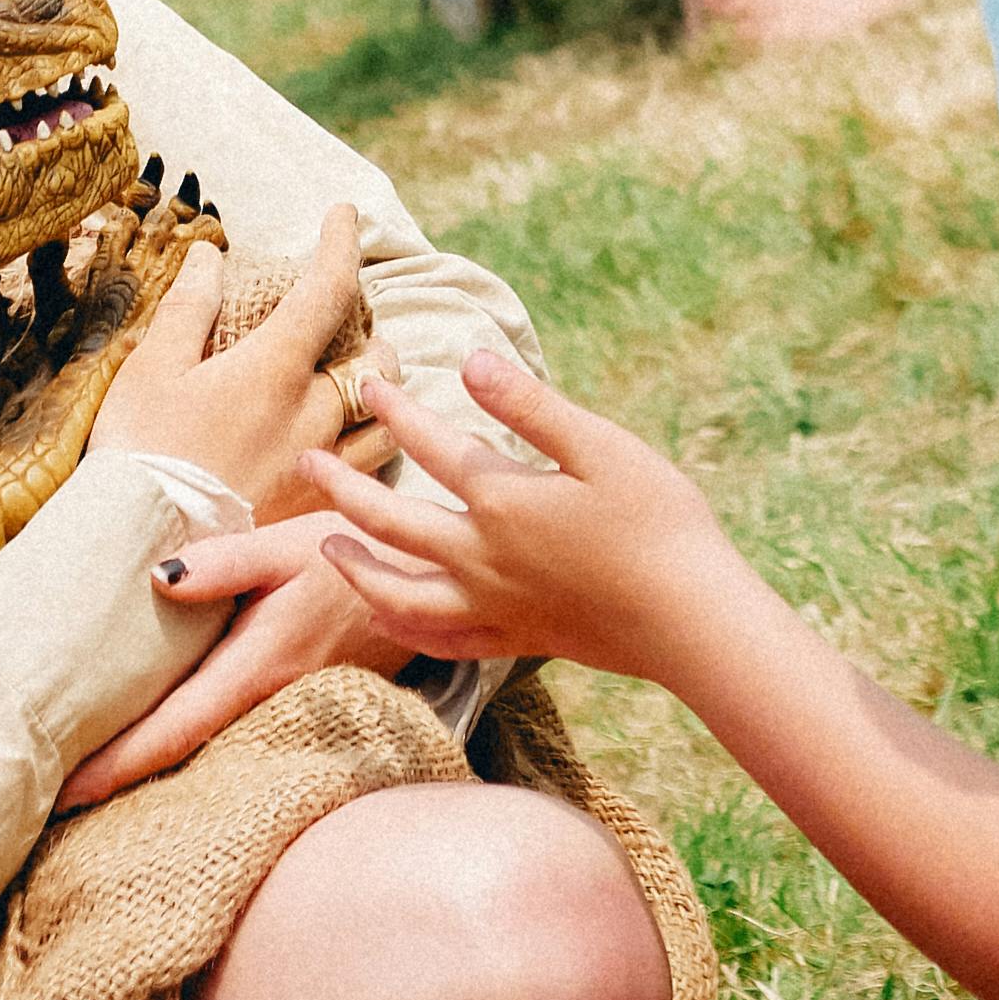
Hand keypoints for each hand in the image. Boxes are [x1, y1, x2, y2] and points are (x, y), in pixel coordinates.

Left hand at [56, 508, 408, 804]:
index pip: (175, 728)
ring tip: (86, 776)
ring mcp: (284, 707)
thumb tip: (159, 579)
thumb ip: (224, 561)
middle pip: (181, 751)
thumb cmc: (354, 555)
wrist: (430, 584)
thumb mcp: (288, 545)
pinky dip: (184, 742)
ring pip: (204, 746)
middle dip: (119, 777)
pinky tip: (154, 743)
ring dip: (148, 764)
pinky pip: (227, 730)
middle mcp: (268, 700)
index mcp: (258, 666)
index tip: (67, 788)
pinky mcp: (294, 702)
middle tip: (51, 795)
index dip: (119, 763)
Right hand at [91, 202, 360, 521]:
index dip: (340, 244)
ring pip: (387, 420)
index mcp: (276, 369)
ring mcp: (325, 470)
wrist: (142, 550)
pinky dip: (373, 447)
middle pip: (376, 360)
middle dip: (370, 333)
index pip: (328, 290)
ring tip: (361, 385)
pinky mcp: (321, 516)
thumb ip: (190, 306)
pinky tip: (351, 450)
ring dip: (381, 391)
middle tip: (349, 325)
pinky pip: (372, 474)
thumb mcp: (153, 366)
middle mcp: (315, 416)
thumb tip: (213, 254)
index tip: (344, 213)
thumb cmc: (142, 451)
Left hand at [300, 348, 740, 682]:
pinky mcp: (517, 640)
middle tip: (304, 463)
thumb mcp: (600, 447)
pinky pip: (441, 640)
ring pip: (400, 592)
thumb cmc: (659, 524)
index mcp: (502, 500)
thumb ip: (529, 406)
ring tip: (327, 546)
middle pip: (390, 522)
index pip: (431, 445)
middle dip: (342, 488)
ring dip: (356, 567)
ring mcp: (496, 606)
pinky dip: (404, 629)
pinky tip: (391, 618)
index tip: (369, 380)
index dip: (396, 408)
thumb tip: (471, 359)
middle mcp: (483, 558)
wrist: (693, 621)